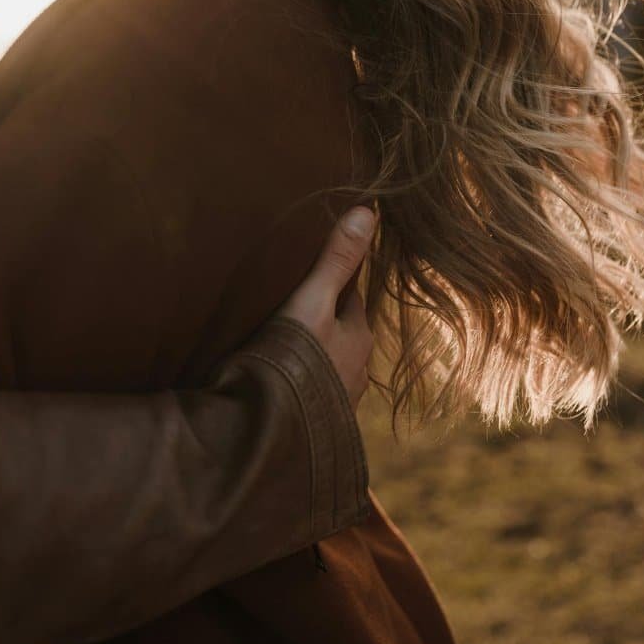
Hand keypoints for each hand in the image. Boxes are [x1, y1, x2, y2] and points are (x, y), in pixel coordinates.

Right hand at [279, 207, 376, 406]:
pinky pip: (312, 393)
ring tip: (277, 348)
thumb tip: (368, 210)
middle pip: (339, 333)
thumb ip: (335, 260)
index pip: (349, 299)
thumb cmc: (296, 361)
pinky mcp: (319, 423)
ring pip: (327, 365)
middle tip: (287, 311)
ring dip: (310, 357)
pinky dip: (300, 383)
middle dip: (320, 323)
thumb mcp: (312, 301)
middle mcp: (358, 369)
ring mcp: (339, 399)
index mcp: (359, 336)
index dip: (330, 284)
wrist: (275, 432)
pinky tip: (278, 382)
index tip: (309, 276)